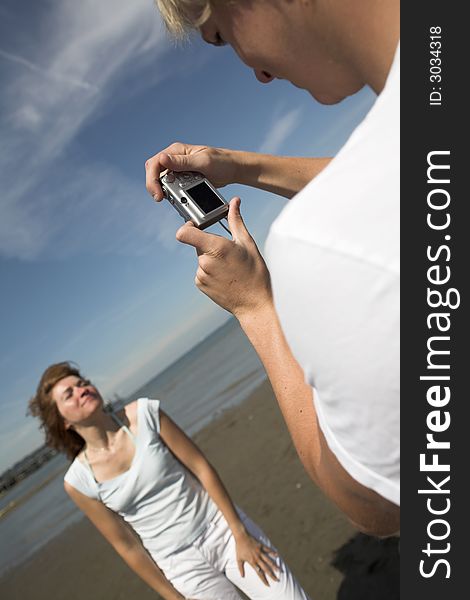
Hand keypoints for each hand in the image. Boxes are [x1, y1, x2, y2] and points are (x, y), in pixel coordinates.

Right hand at [145, 142, 239, 200]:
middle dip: (155, 187)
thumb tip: (162, 159)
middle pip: (155, 173)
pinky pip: (173, 187)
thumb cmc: (221, 161)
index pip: (155, 163)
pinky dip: (174, 194)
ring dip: (165, 191)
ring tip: (175, 198)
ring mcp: (178, 169)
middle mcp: (175, 159)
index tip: (158, 193)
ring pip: (162, 181)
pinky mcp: (184, 179)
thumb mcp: (202, 161)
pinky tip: (181, 198)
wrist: (233, 169)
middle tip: (161, 199)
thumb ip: (182, 162)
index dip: (152, 179)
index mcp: (177, 151)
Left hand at [176, 198, 271, 319]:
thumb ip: (236, 221)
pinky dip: (210, 272)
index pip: (185, 233)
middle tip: (228, 253)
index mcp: (216, 247)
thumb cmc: (255, 273)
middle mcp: (205, 261)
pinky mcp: (201, 284)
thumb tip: (234, 202)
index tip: (195, 226)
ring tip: (229, 268)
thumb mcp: (247, 243)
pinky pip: (201, 271)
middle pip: (198, 244)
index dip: (187, 227)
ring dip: (211, 259)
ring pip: (201, 258)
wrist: (255, 303)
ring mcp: (201, 274)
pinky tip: (225, 277)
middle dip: (210, 245)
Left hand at [235, 531, 278, 585]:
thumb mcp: (238, 559)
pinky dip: (272, 552)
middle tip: (277, 580)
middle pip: (266, 568)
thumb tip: (242, 576)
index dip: (264, 579)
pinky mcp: (261, 545)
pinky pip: (268, 550)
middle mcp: (257, 558)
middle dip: (271, 575)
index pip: (259, 573)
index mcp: (252, 562)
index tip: (268, 584)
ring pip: (268, 560)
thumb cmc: (239, 548)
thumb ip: (240, 568)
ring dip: (274, 566)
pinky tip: (277, 555)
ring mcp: (260, 551)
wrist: (241, 536)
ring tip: (279, 570)